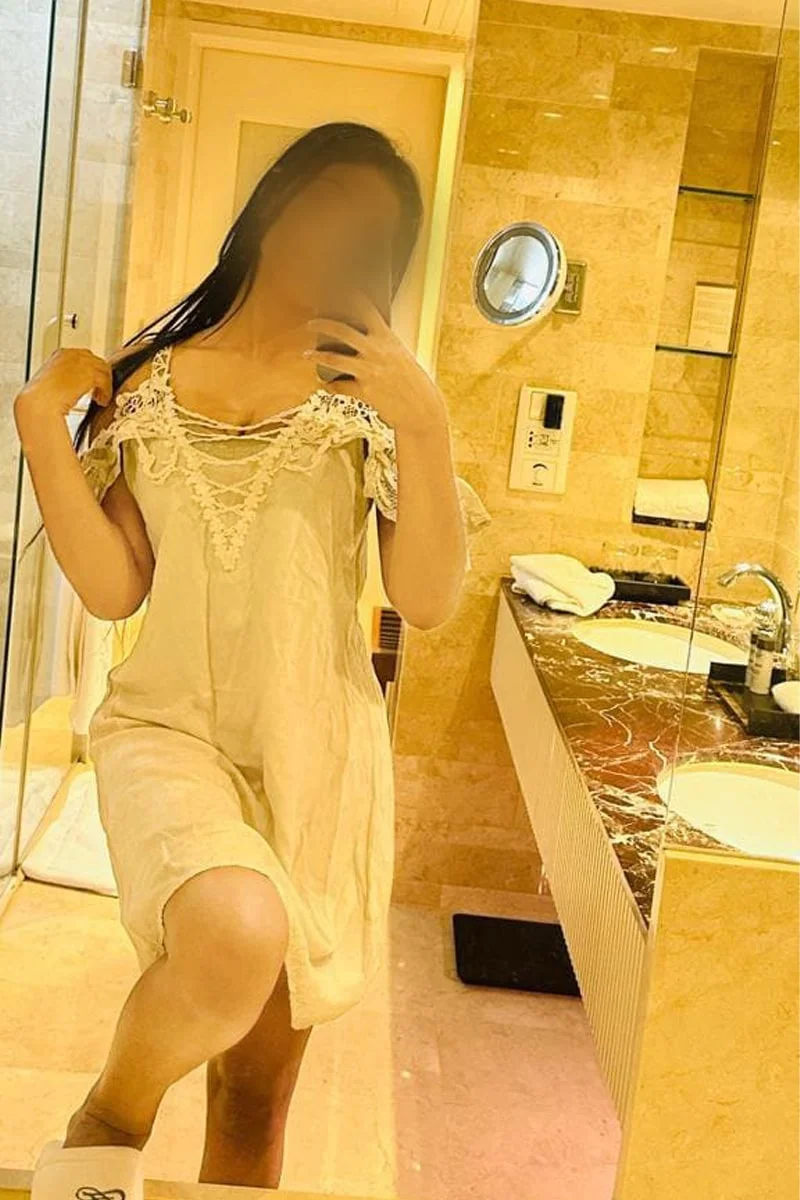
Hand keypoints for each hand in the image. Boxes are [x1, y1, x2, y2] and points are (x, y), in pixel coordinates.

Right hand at [14, 347, 112, 423]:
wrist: (41, 402)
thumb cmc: (41, 398)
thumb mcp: (52, 382)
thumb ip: (64, 378)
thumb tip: (72, 385)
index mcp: (61, 354)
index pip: (83, 357)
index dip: (89, 370)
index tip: (90, 382)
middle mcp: (72, 354)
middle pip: (96, 361)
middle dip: (99, 376)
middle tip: (99, 390)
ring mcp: (82, 362)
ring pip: (104, 370)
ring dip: (105, 385)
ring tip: (100, 397)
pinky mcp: (90, 373)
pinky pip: (105, 381)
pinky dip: (106, 392)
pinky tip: (102, 401)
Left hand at [304, 292, 449, 438]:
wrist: (422, 410)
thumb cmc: (413, 385)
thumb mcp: (401, 359)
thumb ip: (381, 349)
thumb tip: (358, 345)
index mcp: (388, 339)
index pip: (367, 310)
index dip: (352, 297)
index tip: (340, 288)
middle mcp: (377, 351)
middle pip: (341, 330)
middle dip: (322, 324)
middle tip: (310, 323)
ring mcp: (369, 370)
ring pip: (333, 357)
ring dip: (316, 355)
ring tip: (306, 354)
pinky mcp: (364, 391)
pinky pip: (339, 386)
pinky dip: (330, 385)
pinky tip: (326, 384)